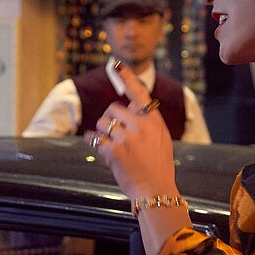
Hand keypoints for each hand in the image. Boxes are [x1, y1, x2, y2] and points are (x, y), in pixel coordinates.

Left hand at [84, 62, 178, 199]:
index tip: (116, 64)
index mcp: (153, 121)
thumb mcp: (161, 140)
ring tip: (113, 146)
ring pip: (102, 123)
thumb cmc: (157, 167)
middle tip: (115, 135)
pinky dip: (93, 142)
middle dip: (109, 120)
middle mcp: (141, 125)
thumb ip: (146, 123)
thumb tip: (128, 108)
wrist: (155, 190)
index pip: (139, 94)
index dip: (127, 78)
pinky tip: (100, 149)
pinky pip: (95, 139)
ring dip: (102, 132)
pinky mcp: (114, 150)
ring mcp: (127, 137)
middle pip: (112, 109)